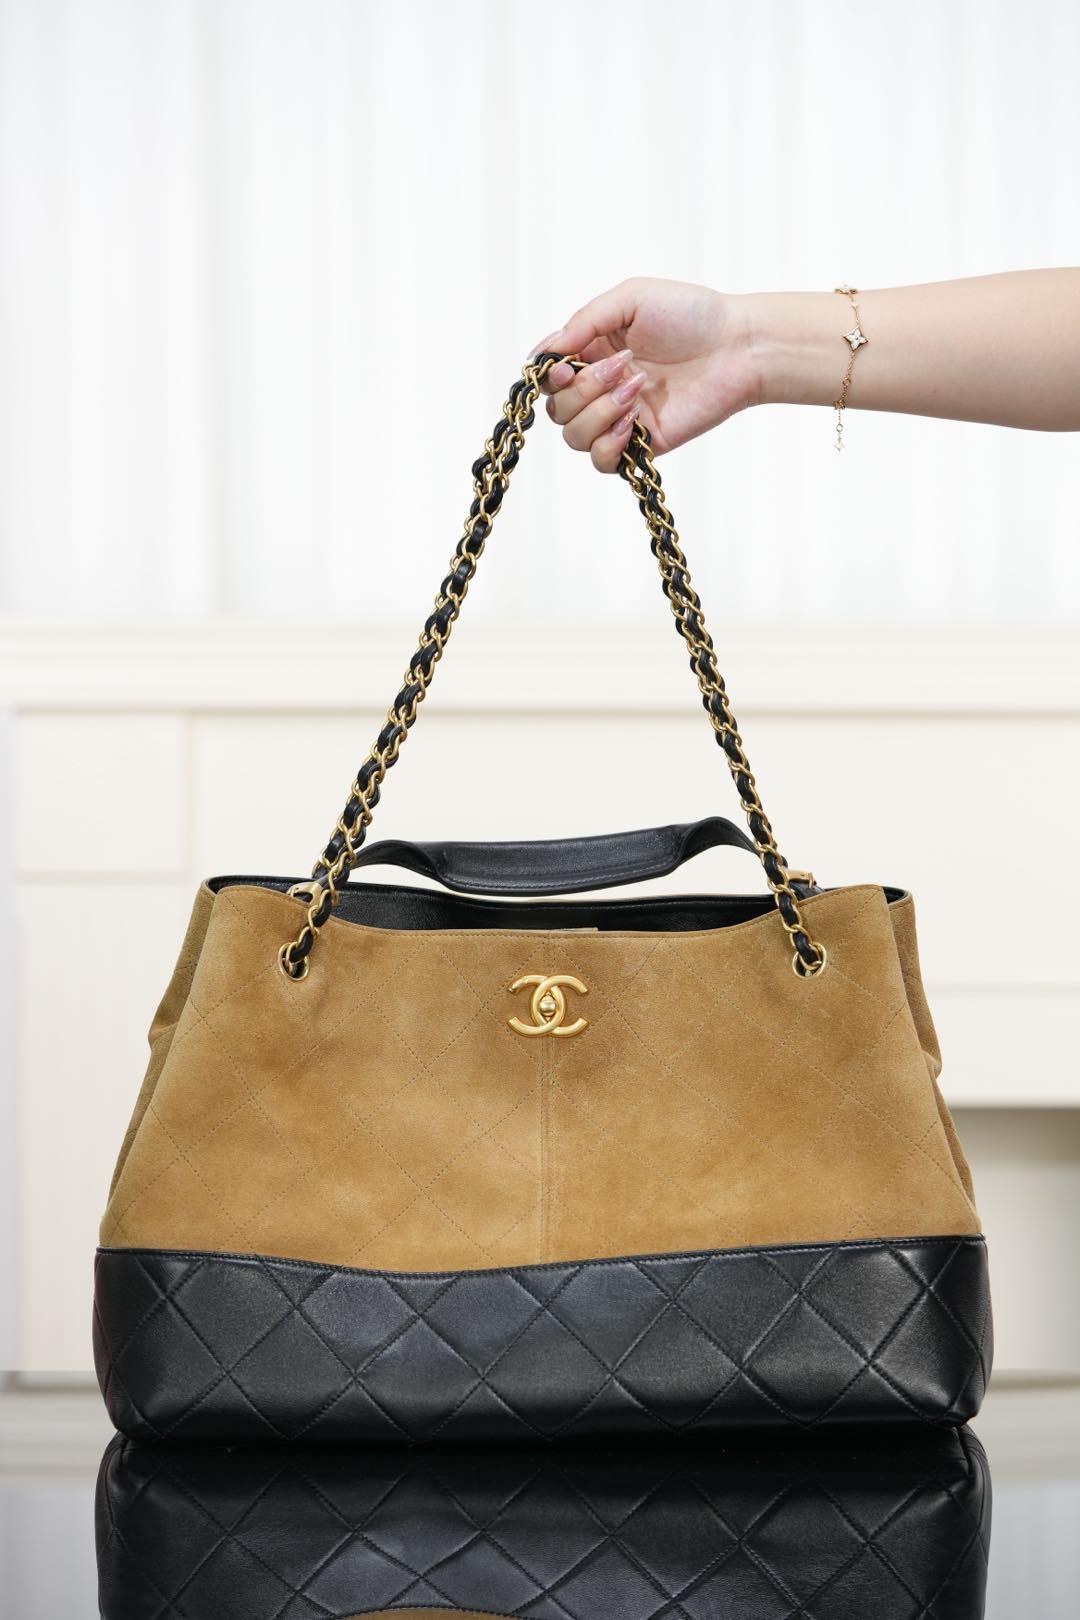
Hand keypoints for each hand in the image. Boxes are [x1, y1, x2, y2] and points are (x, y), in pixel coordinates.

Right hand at [530, 277, 759, 471]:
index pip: (548, 376)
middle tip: (622, 366)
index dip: (547, 376)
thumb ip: (585, 320)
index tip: (564, 366)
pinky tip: (632, 421)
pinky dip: (608, 443)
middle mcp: (600, 387)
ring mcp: (619, 418)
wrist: (738, 347)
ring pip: (574, 437)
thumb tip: (548, 351)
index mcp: (593, 351)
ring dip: (597, 413)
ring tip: (635, 389)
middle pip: (556, 410)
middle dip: (581, 390)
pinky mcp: (641, 443)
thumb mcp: (631, 298)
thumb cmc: (691, 314)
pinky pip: (602, 461)